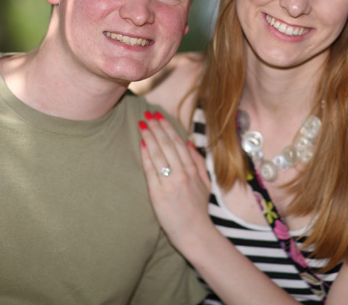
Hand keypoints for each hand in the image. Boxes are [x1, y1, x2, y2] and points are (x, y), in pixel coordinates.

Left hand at [139, 110, 211, 247]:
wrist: (194, 232)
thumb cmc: (198, 209)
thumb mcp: (205, 183)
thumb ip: (198, 162)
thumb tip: (187, 143)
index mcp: (193, 170)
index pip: (178, 143)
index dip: (167, 128)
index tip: (159, 116)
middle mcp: (182, 174)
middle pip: (167, 145)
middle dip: (156, 127)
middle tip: (147, 115)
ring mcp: (170, 183)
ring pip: (158, 154)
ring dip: (150, 137)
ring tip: (142, 124)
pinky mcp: (158, 194)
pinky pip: (151, 170)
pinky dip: (146, 156)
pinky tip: (142, 144)